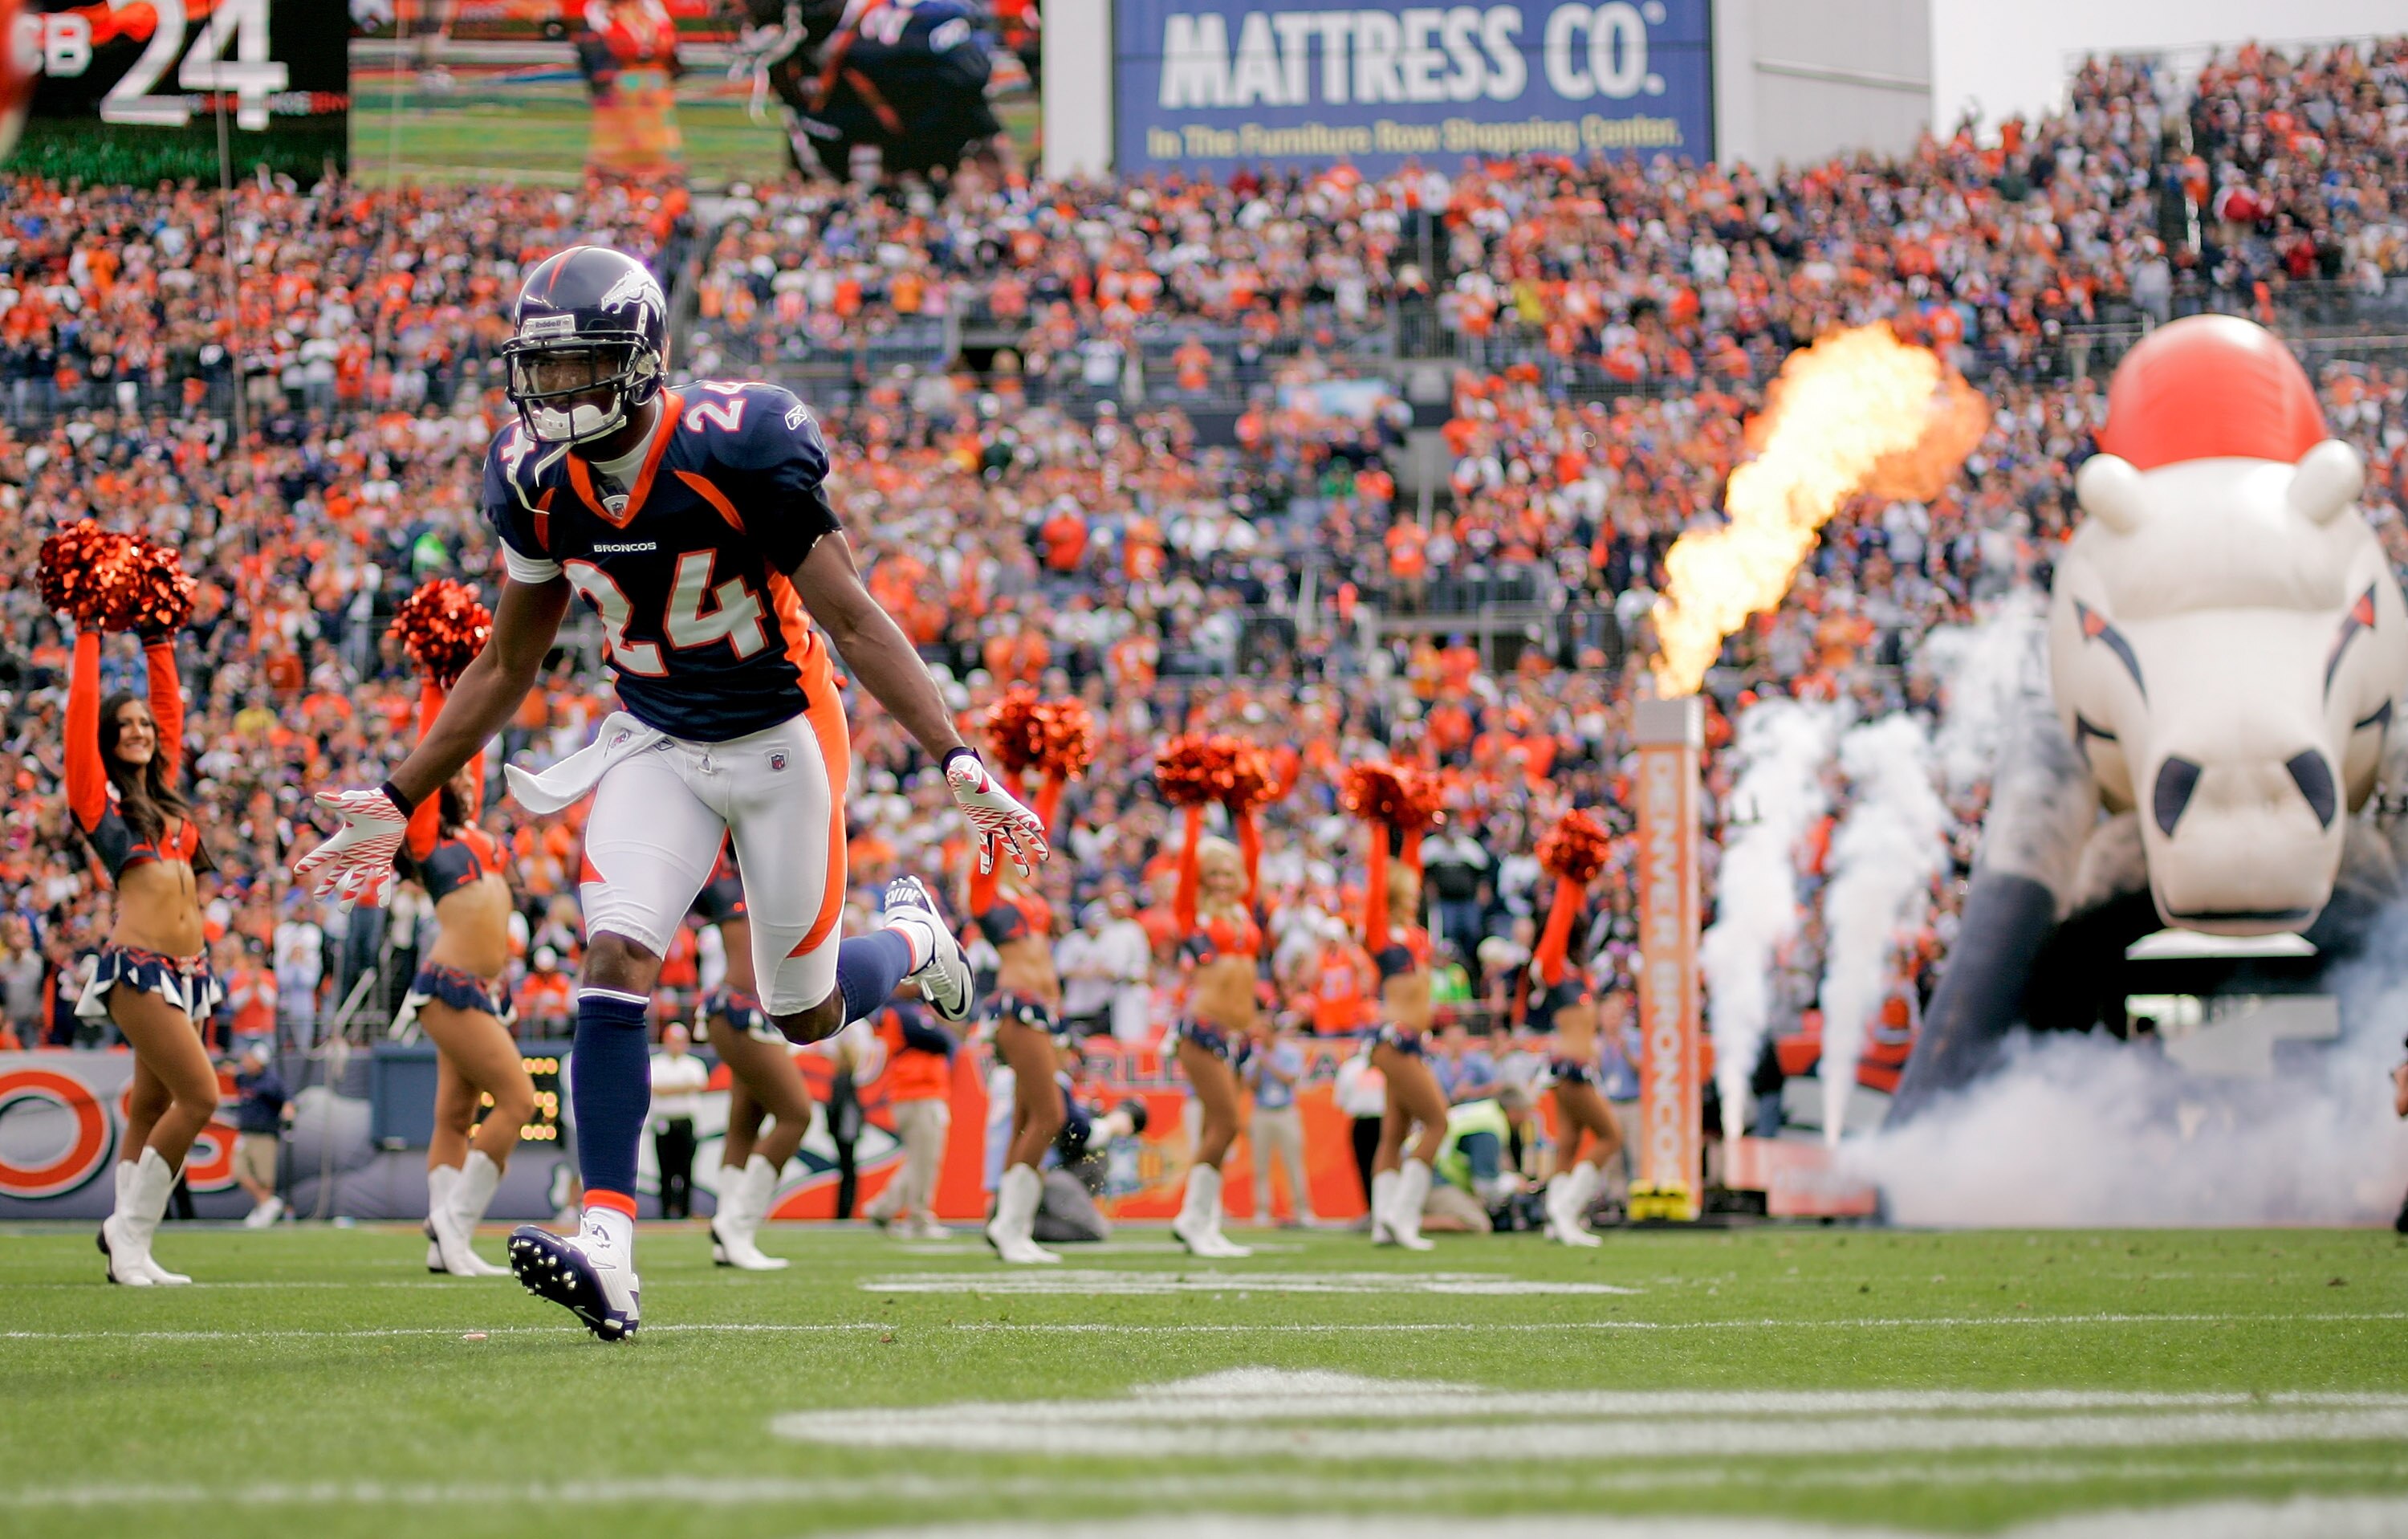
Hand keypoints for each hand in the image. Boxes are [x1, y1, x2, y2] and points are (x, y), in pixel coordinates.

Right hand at [291, 787, 409, 906]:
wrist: (391, 806)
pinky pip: (382, 877)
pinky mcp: (382, 858)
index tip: (297, 870)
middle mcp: (353, 853)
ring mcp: (368, 858)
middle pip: (336, 873)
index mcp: (343, 842)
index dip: (310, 862)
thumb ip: (335, 802)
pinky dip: (383, 890)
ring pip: (356, 880)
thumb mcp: (351, 804)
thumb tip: (319, 796)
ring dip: (350, 895)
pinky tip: (384, 904)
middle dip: (327, 886)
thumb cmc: (369, 804)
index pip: (322, 854)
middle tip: (318, 898)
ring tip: (343, 911)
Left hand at [945, 751, 1047, 876]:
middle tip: (1045, 856)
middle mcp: (1004, 814)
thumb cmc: (967, 773)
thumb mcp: (967, 775)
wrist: (964, 776)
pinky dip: (986, 858)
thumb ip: (967, 775)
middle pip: (1024, 831)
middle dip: (1035, 843)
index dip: (1030, 820)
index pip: (1021, 813)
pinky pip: (987, 845)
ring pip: (1010, 843)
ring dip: (1018, 858)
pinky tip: (986, 872)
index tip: (1040, 828)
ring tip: (1026, 874)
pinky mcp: (983, 825)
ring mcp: (995, 821)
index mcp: (1004, 803)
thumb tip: (963, 773)